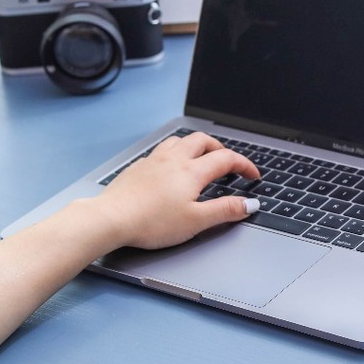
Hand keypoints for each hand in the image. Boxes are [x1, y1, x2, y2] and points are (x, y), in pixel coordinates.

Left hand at [90, 131, 260, 248]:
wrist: (110, 219)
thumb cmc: (152, 222)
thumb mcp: (196, 221)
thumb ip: (225, 210)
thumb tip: (249, 204)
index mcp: (192, 171)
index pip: (227, 158)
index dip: (244, 165)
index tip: (252, 175)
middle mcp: (174, 160)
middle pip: (203, 140)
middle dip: (220, 148)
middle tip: (228, 163)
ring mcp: (153, 161)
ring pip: (179, 141)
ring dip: (195, 146)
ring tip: (199, 159)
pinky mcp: (137, 167)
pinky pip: (160, 151)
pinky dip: (173, 154)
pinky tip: (169, 169)